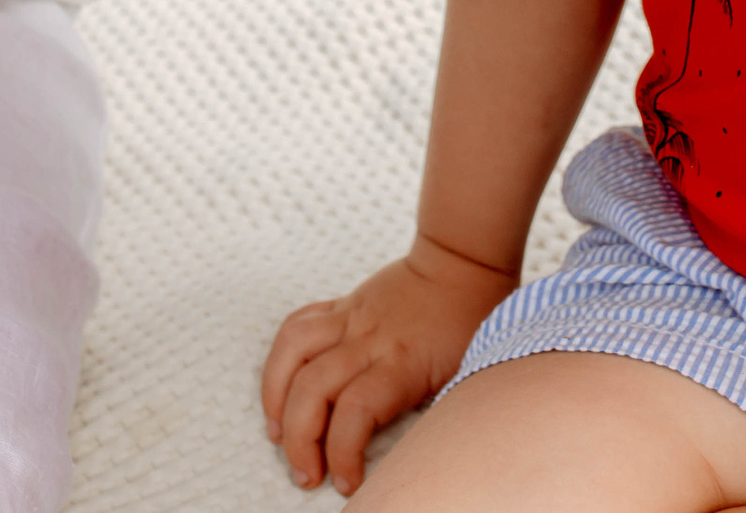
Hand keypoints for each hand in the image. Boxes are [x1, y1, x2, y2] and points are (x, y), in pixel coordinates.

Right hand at [259, 237, 518, 494]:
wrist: (462, 261)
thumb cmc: (469, 320)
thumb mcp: (464, 372)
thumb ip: (434, 408)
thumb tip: (414, 454)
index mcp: (402, 362)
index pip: (356, 413)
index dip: (342, 454)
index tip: (347, 482)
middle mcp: (368, 340)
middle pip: (312, 390)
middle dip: (299, 440)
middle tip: (306, 473)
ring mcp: (350, 319)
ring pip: (292, 354)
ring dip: (275, 399)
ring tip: (278, 433)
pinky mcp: (341, 305)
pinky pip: (296, 325)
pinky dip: (280, 359)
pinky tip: (282, 386)